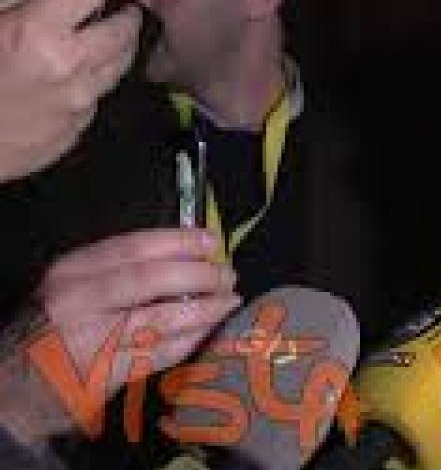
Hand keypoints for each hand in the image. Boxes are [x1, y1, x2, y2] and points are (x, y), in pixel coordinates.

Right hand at [0, 0, 140, 181]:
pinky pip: (99, 98)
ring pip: (121, 65)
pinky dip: (93, 83)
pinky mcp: (78, 128)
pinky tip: (76, 78)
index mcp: (38, 31)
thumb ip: (24, 1)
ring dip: (119, 47)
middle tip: (121, 8)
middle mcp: (68, 66)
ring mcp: (77, 102)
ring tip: (109, 38)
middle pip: (124, 29)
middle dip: (125, 13)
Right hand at [0, 228, 239, 444]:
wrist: (13, 389)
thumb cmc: (50, 330)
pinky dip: (190, 340)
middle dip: (198, 275)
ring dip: (204, 309)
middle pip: (150, 279)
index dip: (179, 241)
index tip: (211, 241)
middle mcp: (78, 302)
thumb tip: (184, 256)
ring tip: (229, 301)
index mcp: (72, 272)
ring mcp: (91, 340)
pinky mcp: (105, 375)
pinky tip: (208, 331)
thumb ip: (118, 271)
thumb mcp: (72, 288)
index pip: (133, 247)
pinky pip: (159, 353)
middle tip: (227, 274)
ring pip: (161, 318)